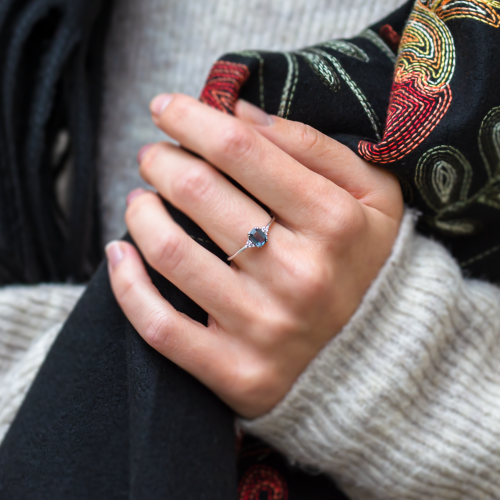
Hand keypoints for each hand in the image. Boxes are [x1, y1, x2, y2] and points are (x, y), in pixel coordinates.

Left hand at [106, 94, 402, 418]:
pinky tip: (120, 253)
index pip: (240, 150)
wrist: (375, 352)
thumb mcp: (370, 194)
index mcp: (334, 223)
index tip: (165, 108)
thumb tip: (237, 111)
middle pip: (198, 193)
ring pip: (170, 252)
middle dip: (161, 161)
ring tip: (141, 199)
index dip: (191, 118)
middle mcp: (300, 276)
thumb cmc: (362, 261)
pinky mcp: (237, 371)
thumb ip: (310, 145)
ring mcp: (265, 328)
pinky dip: (126, 284)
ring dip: (140, 212)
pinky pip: (160, 327)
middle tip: (155, 158)